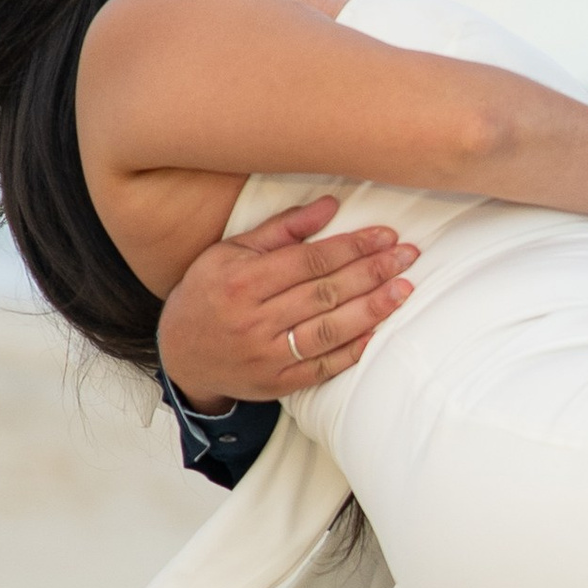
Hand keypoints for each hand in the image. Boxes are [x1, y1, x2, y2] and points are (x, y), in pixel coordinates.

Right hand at [156, 196, 417, 408]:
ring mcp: (266, 355)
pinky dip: (352, 349)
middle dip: (372, 272)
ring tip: (404, 290)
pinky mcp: (277, 383)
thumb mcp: (231, 252)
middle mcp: (254, 319)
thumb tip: (330, 204)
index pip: (309, 261)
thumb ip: (281, 230)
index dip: (352, 247)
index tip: (386, 235)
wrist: (180, 355)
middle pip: (325, 293)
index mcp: (242, 281)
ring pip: (329, 330)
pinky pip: (322, 367)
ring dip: (372, 310)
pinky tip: (377, 330)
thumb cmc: (208, 293)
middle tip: (408, 257)